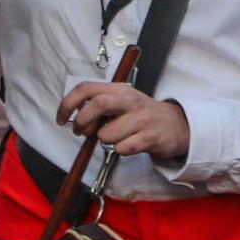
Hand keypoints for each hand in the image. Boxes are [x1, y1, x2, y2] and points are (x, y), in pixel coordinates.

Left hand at [57, 82, 190, 160]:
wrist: (178, 125)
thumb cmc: (142, 115)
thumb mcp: (123, 101)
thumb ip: (100, 103)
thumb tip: (75, 116)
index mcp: (120, 90)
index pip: (86, 88)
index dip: (67, 104)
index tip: (61, 119)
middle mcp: (131, 101)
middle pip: (96, 105)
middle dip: (82, 122)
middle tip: (82, 132)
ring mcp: (142, 119)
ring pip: (106, 134)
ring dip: (105, 141)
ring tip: (117, 137)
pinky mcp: (149, 138)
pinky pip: (121, 149)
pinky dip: (120, 150)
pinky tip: (129, 144)